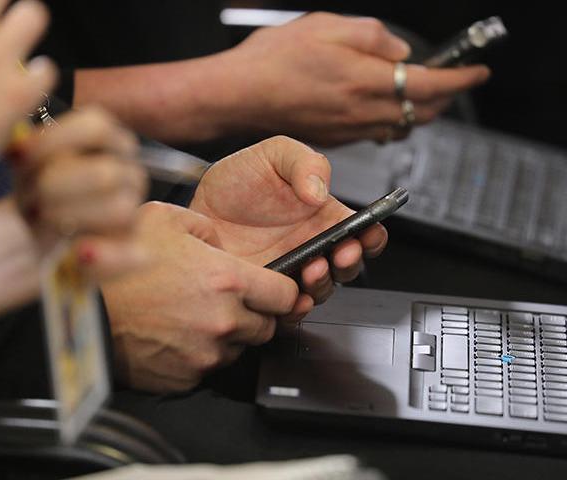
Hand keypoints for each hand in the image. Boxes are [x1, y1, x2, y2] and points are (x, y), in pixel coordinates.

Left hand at [14, 108, 148, 280]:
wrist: (30, 240)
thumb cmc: (32, 194)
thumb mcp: (26, 161)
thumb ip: (31, 141)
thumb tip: (20, 128)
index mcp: (110, 144)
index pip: (98, 126)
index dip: (55, 142)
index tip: (18, 158)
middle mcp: (130, 175)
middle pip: (104, 172)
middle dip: (57, 188)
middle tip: (31, 199)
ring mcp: (133, 214)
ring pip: (118, 210)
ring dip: (70, 217)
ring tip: (43, 222)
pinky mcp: (130, 252)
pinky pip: (134, 254)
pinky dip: (105, 256)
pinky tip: (79, 252)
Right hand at [101, 201, 298, 391]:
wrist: (81, 310)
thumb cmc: (117, 264)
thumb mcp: (164, 219)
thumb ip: (207, 227)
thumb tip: (223, 242)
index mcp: (227, 280)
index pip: (286, 295)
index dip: (281, 290)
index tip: (272, 289)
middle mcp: (224, 320)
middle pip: (266, 326)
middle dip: (254, 314)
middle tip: (225, 302)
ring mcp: (206, 353)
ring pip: (238, 348)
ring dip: (226, 335)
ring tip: (193, 316)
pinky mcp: (187, 377)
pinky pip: (207, 367)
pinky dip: (199, 354)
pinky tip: (175, 334)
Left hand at [190, 136, 388, 322]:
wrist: (195, 212)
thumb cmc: (234, 183)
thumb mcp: (272, 156)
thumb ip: (303, 164)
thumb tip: (320, 192)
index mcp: (323, 216)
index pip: (362, 230)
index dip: (372, 235)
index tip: (369, 233)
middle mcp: (312, 247)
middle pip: (348, 265)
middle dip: (351, 262)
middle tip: (342, 253)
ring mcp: (292, 271)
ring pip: (323, 289)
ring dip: (324, 284)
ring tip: (312, 268)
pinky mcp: (268, 291)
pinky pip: (289, 309)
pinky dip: (295, 308)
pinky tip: (292, 297)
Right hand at [220, 12, 489, 144]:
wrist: (240, 94)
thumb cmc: (274, 59)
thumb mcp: (328, 26)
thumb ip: (373, 36)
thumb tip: (399, 51)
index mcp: (366, 80)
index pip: (431, 84)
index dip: (461, 79)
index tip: (478, 72)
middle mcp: (363, 112)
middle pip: (423, 112)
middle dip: (446, 96)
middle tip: (453, 78)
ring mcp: (351, 130)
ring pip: (404, 127)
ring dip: (421, 111)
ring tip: (421, 90)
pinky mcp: (338, 139)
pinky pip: (378, 133)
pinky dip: (394, 120)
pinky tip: (383, 104)